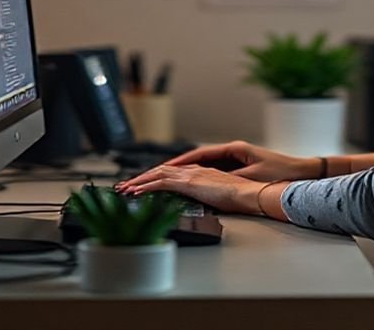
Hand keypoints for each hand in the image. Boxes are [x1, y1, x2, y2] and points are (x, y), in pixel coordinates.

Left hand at [115, 165, 267, 214]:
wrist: (250, 193)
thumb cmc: (242, 197)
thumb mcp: (221, 196)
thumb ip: (209, 196)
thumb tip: (204, 204)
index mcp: (202, 172)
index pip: (173, 172)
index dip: (156, 177)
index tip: (144, 185)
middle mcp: (194, 170)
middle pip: (161, 171)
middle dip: (142, 178)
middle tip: (126, 185)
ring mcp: (191, 175)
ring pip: (157, 174)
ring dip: (139, 181)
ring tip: (124, 189)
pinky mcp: (188, 182)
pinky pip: (160, 183)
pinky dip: (145, 187)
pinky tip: (134, 193)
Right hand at [164, 140, 320, 181]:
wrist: (301, 172)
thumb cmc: (281, 173)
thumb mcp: (253, 176)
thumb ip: (230, 177)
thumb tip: (208, 180)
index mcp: (234, 149)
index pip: (201, 154)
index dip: (180, 162)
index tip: (163, 169)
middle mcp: (233, 150)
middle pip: (198, 157)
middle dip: (176, 166)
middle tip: (154, 173)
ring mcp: (236, 157)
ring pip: (204, 163)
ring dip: (185, 170)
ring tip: (163, 178)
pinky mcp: (240, 166)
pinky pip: (213, 169)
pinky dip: (199, 175)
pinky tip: (187, 182)